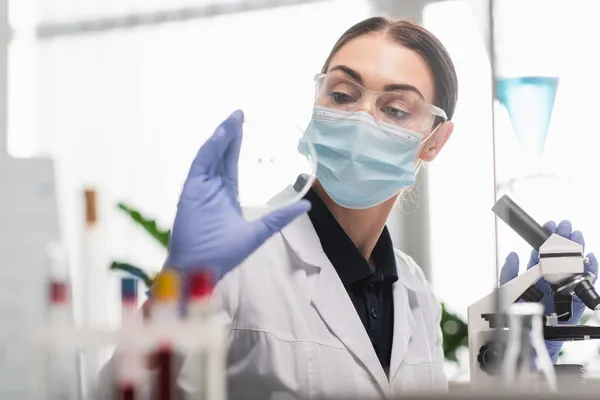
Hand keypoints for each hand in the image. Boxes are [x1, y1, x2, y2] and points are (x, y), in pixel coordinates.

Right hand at [165, 110, 310, 279]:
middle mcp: (213, 186)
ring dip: (222, 136)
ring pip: (212, 155)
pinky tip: (221, 136)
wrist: (202, 268)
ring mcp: (201, 187)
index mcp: (226, 194)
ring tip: (233, 119)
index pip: (231, 163)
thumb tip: (306, 207)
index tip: (245, 125)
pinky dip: (210, 149)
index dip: (237, 144)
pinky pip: (201, 164)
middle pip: (222, 154)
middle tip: (240, 113)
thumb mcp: (259, 232)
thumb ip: (280, 217)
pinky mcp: (191, 190)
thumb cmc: (225, 253)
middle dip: (231, 133)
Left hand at [499, 220, 597, 360]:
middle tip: (566, 225)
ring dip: (577, 254)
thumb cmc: (510, 324)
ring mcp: (559, 298)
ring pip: (571, 273)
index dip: (544, 241)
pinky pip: (582, 293)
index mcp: (530, 282)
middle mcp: (546, 288)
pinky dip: (588, 276)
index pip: (538, 257)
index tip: (549, 225)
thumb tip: (512, 254)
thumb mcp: (504, 295)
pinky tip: (590, 262)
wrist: (520, 351)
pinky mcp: (570, 312)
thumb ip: (508, 275)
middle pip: (557, 261)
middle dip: (563, 242)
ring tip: (578, 237)